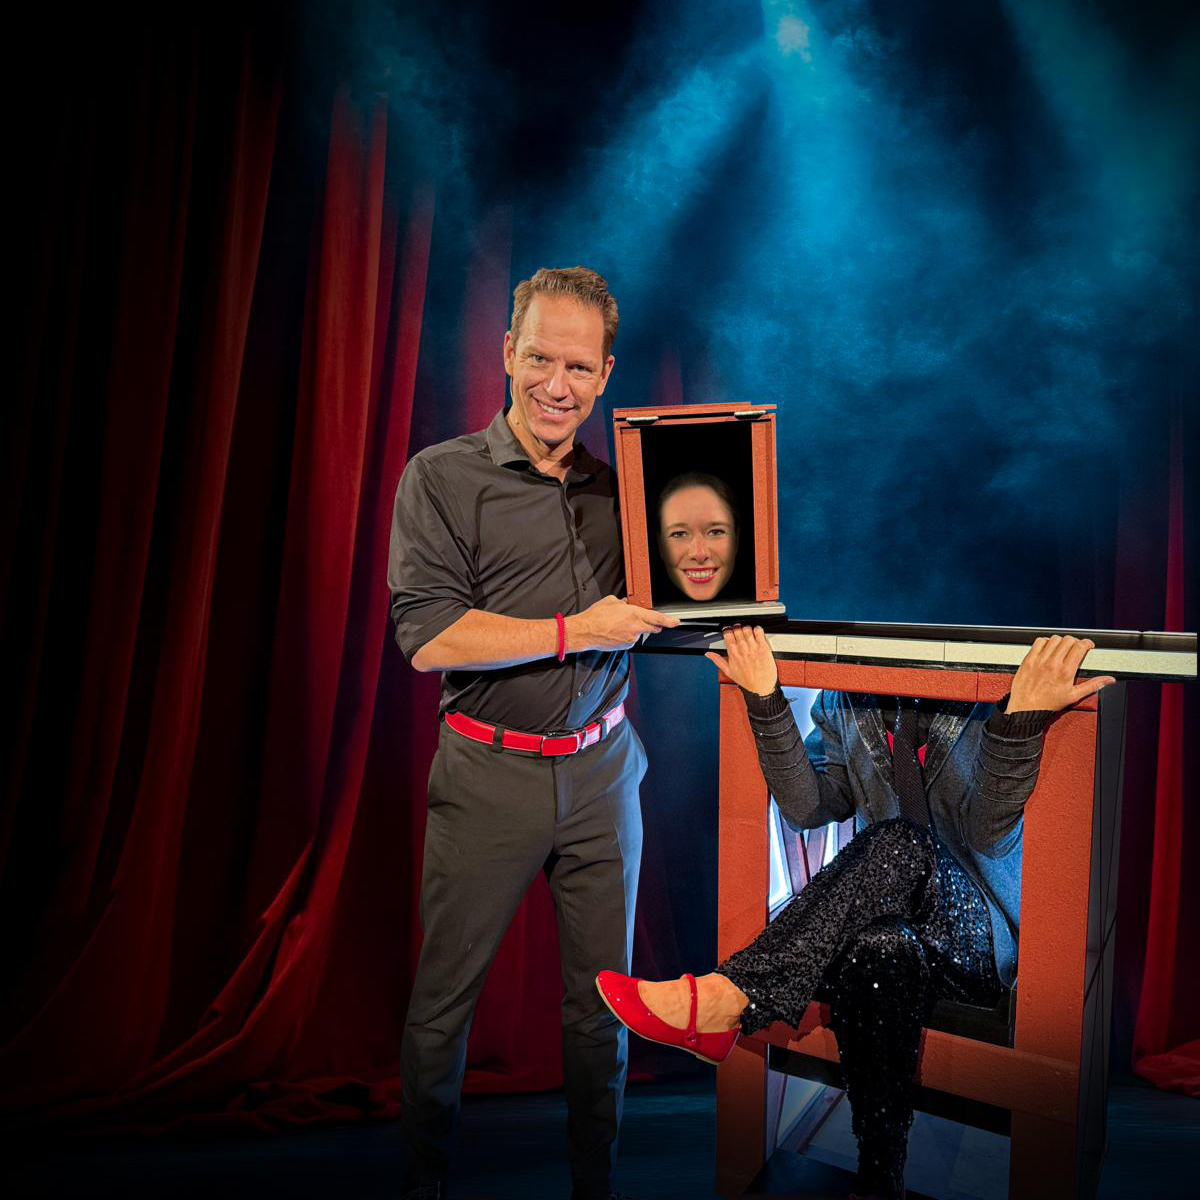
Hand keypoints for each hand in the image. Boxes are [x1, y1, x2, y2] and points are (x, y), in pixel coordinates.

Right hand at [565, 595, 679, 651]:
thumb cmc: (596, 616)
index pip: (658, 619)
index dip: (670, 621)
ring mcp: (631, 638)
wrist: (585, 631)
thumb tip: (626, 604)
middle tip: (645, 620)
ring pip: (640, 634)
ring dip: (635, 629)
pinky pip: (630, 640)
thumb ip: (623, 602)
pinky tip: (616, 631)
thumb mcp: (611, 601)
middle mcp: (635, 627)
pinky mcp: (625, 646)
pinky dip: (627, 636)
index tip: (676, 622)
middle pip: (653, 628)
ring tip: (619, 624)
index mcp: (634, 614)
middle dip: (653, 625)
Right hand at [705, 624, 777, 694]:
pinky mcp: (763, 647)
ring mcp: (753, 647)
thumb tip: (708, 654)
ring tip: (747, 632)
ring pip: (747, 628)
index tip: (730, 631)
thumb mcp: (729, 671)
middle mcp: (742, 649)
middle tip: (739, 631)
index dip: (728, 630)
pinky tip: (756, 632)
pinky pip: (759, 631)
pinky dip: (757, 629)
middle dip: (737, 628)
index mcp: (733, 653)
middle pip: (737, 629)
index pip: (727, 633)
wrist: (761, 686)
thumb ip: (717, 660)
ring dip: (746, 628)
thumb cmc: (747, 680)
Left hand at [1007, 635, 1115, 713]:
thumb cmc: (1048, 703)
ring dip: (1061, 641)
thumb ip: (1093, 685)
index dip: (1087, 643)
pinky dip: (1046, 641)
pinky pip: (1039, 641)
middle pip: (1068, 640)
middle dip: (1076, 641)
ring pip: (1054, 639)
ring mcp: (1039, 660)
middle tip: (1076, 647)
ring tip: (1063, 648)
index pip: (1080, 647)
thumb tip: (1108, 680)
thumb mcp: (1074, 696)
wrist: (1026, 707)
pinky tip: (1048, 648)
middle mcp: (1053, 663)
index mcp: (1065, 671)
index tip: (1088, 645)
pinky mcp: (1029, 659)